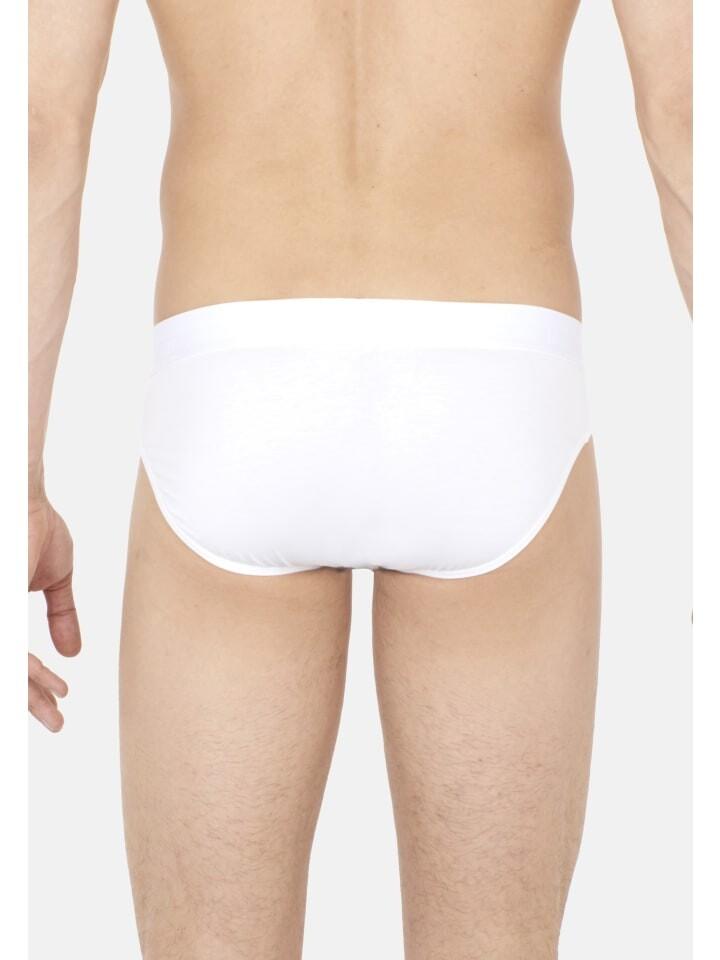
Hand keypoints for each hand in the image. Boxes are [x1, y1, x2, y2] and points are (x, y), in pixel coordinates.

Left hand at [28, 497, 80, 731]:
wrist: (24, 497)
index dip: (34, 681)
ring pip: (7, 669)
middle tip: (55, 720)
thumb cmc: (33, 524)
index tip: (58, 693)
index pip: (12, 659)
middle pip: (7, 670)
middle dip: (30, 700)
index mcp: (4, 612)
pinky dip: (28, 675)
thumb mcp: (54, 578)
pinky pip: (10, 657)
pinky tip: (48, 686)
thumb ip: (62, 615)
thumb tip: (74, 651)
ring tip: (53, 713)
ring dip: (30, 695)